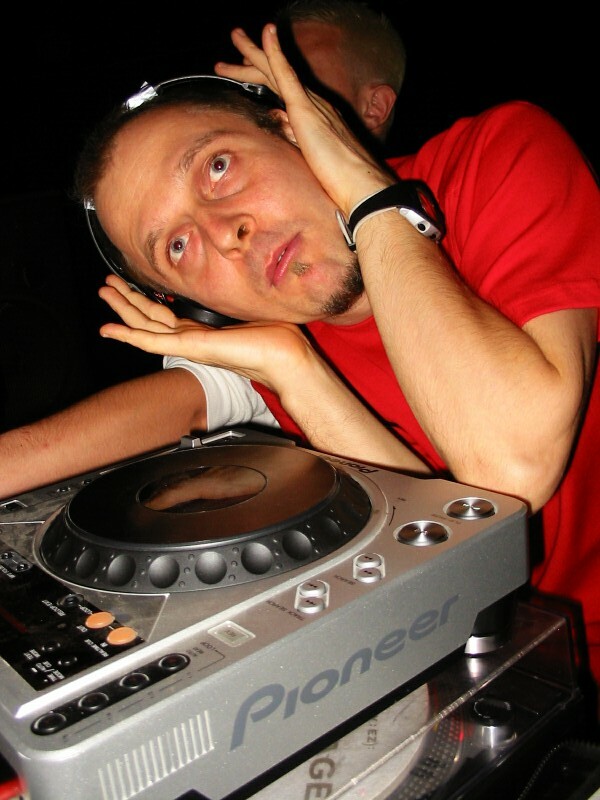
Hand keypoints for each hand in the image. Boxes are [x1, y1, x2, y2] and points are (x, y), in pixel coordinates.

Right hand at [98, 274, 314, 391]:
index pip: (165, 317)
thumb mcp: (249, 314)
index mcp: (203, 333)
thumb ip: (233, 309)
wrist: (285, 358)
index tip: (131, 287)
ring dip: (122, 310)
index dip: (146, 302)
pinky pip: (152, 341)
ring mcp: (188, 346)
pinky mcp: (189, 348)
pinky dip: (128, 335)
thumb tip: (237, 294)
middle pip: (149, 318)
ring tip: (102, 292)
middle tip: (106, 285)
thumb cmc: (275, 340)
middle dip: (127, 301)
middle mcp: (191, 340)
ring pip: (145, 326)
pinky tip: (108, 329)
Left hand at [215, 25, 392, 214]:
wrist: (360, 185)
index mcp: (313, 116)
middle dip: (253, 56)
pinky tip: (267, 33)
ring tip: (235, 35)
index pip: (283, 90)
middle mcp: (314, 102)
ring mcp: (310, 103)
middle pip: (276, 74)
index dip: (263, 76)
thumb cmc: (339, 180)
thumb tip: (278, 119)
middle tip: (235, 38)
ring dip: (254, 50)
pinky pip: (287, 74)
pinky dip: (275, 53)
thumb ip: (294, 135)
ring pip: (275, 69)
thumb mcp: (309, 155)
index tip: (243, 68)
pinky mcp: (305, 109)